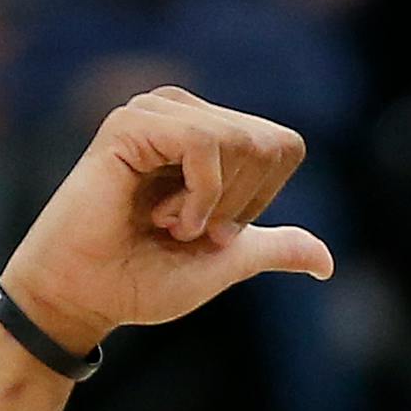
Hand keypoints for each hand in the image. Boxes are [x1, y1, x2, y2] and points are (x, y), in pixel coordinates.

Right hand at [0, 86, 334, 351]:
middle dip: (242, 203)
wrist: (84, 297)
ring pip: (242, 139)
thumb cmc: (143, 279)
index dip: (261, 200)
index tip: (213, 230)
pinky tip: (161, 215)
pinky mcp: (131, 122)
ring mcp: (157, 112)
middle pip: (269, 143)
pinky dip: (198, 193)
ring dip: (216, 201)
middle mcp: (186, 114)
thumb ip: (274, 249)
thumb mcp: (226, 263)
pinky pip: (204, 142)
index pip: (283, 147)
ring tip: (169, 222)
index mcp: (212, 138)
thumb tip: (327, 262)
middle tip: (188, 229)